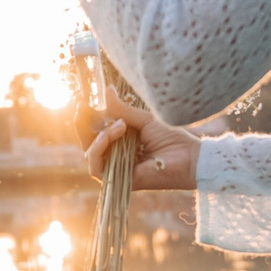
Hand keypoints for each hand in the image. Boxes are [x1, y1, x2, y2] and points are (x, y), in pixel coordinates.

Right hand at [84, 103, 198, 189]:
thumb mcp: (143, 120)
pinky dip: (98, 149)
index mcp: (121, 142)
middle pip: (88, 143)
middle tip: (82, 109)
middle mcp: (116, 157)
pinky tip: (109, 135)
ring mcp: (116, 169)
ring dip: (99, 136)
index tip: (82, 103)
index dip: (87, 119)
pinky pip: (96, 167)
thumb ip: (122, 110)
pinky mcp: (118, 180)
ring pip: (90, 153)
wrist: (189, 157)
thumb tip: (107, 90)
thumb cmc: (172, 138)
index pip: (96, 131)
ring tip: (118, 125)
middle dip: (83, 125)